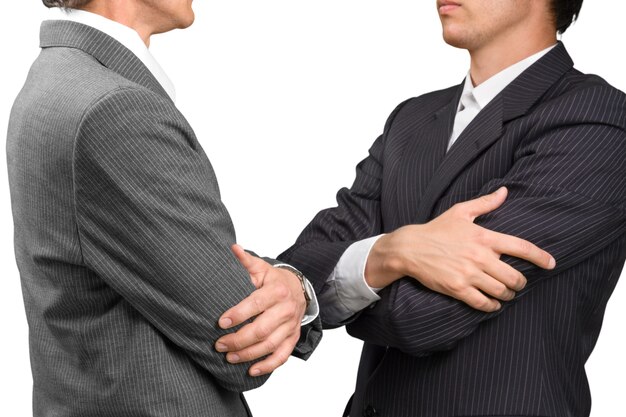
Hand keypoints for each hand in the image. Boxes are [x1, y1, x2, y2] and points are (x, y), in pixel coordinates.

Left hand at [215, 245, 305, 375]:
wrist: (298, 289)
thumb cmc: (273, 280)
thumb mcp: (261, 268)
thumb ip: (245, 261)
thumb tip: (232, 248)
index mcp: (277, 290)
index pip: (257, 304)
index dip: (239, 314)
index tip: (221, 322)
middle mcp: (286, 309)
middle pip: (262, 329)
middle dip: (239, 340)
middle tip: (219, 345)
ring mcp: (291, 325)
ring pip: (270, 345)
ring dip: (249, 355)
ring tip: (229, 358)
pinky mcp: (293, 338)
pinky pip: (282, 356)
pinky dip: (268, 366)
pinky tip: (252, 370)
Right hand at [365, 187, 555, 311]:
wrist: (409, 248)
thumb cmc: (436, 229)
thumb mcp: (460, 212)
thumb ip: (485, 203)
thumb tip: (505, 191)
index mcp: (484, 237)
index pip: (521, 247)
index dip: (541, 257)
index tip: (551, 264)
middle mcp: (480, 257)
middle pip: (515, 276)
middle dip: (521, 283)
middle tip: (518, 283)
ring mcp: (469, 274)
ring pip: (501, 291)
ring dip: (508, 295)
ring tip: (506, 294)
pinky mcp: (458, 289)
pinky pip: (484, 303)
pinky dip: (492, 306)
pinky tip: (493, 304)